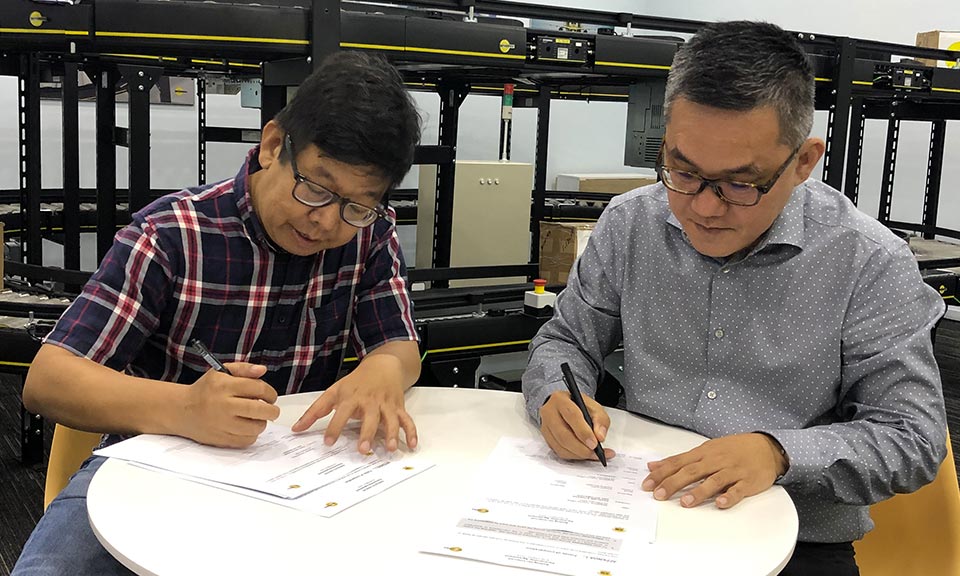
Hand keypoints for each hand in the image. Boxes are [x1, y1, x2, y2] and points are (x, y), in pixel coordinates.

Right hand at [179, 363, 279, 447]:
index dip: (270, 393)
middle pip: (259, 410)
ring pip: (255, 427)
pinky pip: (246, 440)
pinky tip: (246, 426)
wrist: (182, 410)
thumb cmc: (205, 390)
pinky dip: (251, 434)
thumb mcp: (221, 372)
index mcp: (225, 386)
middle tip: (272, 410)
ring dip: (261, 422)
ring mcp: (222, 424)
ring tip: (256, 417)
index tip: (270, 396)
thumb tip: (262, 370)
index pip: (258, 388)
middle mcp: (223, 405)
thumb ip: (244, 369)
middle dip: (272, 410)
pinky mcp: (221, 439)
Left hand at [291, 354, 416, 453]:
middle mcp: (370, 401)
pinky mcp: (398, 407)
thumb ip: (316, 411)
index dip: (334, 427)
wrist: (383, 365)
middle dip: (367, 434)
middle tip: (363, 450)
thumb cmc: (356, 382)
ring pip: (391, 420)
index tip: (328, 442)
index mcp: (352, 397)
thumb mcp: (334, 392)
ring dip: (391, 434)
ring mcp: (386, 404)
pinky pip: (407, 420)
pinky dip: (411, 432)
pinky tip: (411, 445)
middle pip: (369, 418)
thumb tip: (296, 428)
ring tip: (390, 448)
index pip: (341, 413)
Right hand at [539, 390, 615, 461]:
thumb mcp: (594, 407)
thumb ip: (600, 420)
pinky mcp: (547, 439)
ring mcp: (545, 427)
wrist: (564, 406)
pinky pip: (559, 452)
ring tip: (594, 455)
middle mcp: (549, 413)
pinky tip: (584, 454)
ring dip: (579, 454)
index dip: (583, 432)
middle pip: (563, 435)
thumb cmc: (578, 406)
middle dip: (581, 448)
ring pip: (560, 447)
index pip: (572, 416)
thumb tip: (600, 437)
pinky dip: (574, 456)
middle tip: (595, 453)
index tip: (595, 444)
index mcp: (561, 400)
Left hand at [641, 433, 787, 508]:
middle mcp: (716, 460)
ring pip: (714, 481)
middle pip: (692, 471)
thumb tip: (653, 465)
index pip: (678, 462)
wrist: (766, 447)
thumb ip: (680, 459)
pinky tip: (721, 504)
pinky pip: (738, 490)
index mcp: (703, 453)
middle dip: (674, 483)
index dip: (661, 473)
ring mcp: (732, 471)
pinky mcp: (748, 481)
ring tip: (685, 502)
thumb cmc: (733, 449)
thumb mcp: (705, 449)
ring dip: (699, 492)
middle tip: (659, 495)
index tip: (647, 484)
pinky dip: (729, 497)